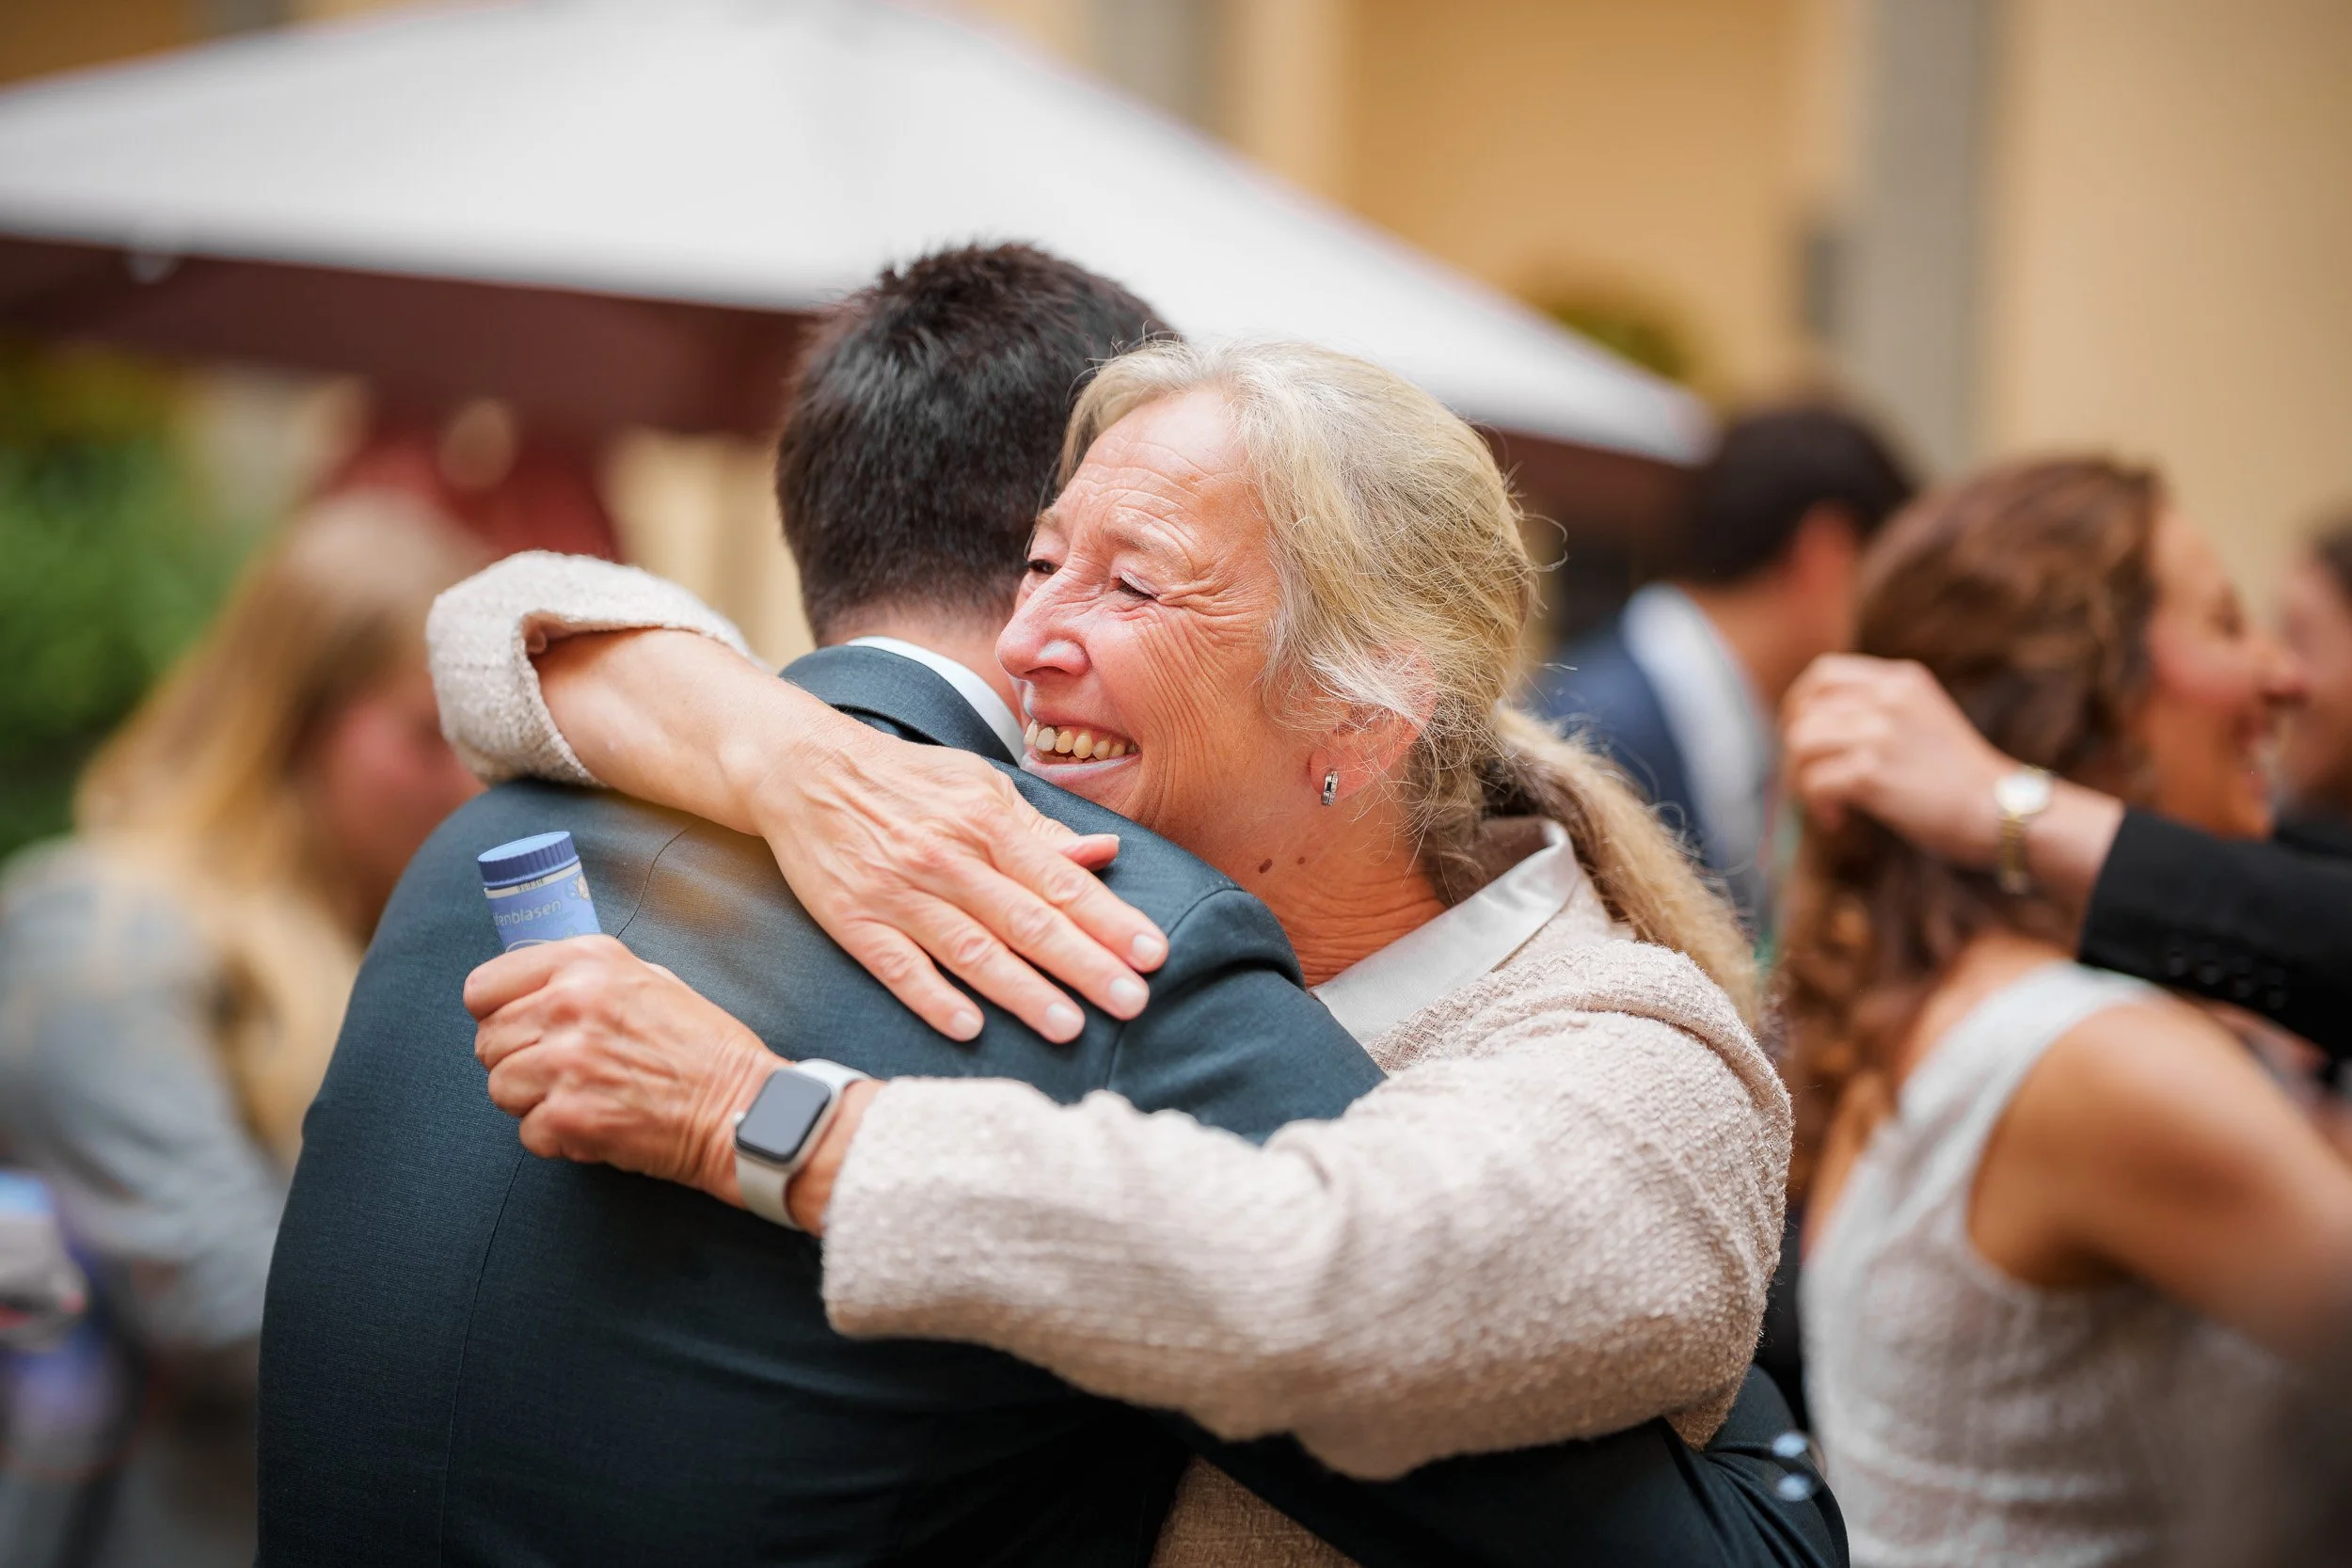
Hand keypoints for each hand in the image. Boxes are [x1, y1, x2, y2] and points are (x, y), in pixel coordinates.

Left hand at [466, 936, 775, 1205]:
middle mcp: (570, 1003)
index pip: (483, 987)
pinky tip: (595, 1125)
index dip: (496, 1013)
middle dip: (517, 1061)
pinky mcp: (569, 1115)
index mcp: (586, 962)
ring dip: (533, 1102)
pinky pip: (527, 1133)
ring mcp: (567, 1061)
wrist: (744, 1107)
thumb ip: (584, 979)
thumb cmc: (704, 1048)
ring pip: (499, 1088)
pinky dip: (557, 1138)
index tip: (519, 1030)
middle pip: (487, 1041)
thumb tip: (531, 990)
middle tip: (562, 1073)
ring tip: (582, 1098)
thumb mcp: (649, 980)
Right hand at [721, 699, 1166, 1046]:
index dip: (1110, 920)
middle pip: (1027, 920)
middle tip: (1132, 1001)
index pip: (1061, 880)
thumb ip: (1042, 831)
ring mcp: (899, 892)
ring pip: (971, 950)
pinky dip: (933, 996)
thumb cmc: (906, 782)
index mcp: (987, 821)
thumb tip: (1104, 856)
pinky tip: (969, 1027)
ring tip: (1069, 1026)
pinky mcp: (854, 920)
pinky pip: (898, 966)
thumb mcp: (980, 788)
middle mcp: (948, 857)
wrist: (806, 770)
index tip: (1152, 953)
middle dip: (1084, 964)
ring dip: (1022, 991)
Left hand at [1781, 654, 2011, 866]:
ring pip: (1801, 744)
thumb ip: (1880, 710)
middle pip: (1804, 710)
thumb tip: (1813, 726)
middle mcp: (1887, 698)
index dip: (1800, 705)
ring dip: (1801, 779)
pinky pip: (1814, 782)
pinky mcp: (1871, 772)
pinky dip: (1817, 805)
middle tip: (1808, 778)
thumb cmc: (1961, 778)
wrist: (2003, 812)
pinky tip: (1838, 820)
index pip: (1824, 673)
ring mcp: (1879, 733)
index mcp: (1901, 680)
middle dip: (1795, 748)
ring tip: (1826, 803)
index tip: (1801, 736)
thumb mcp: (1924, 720)